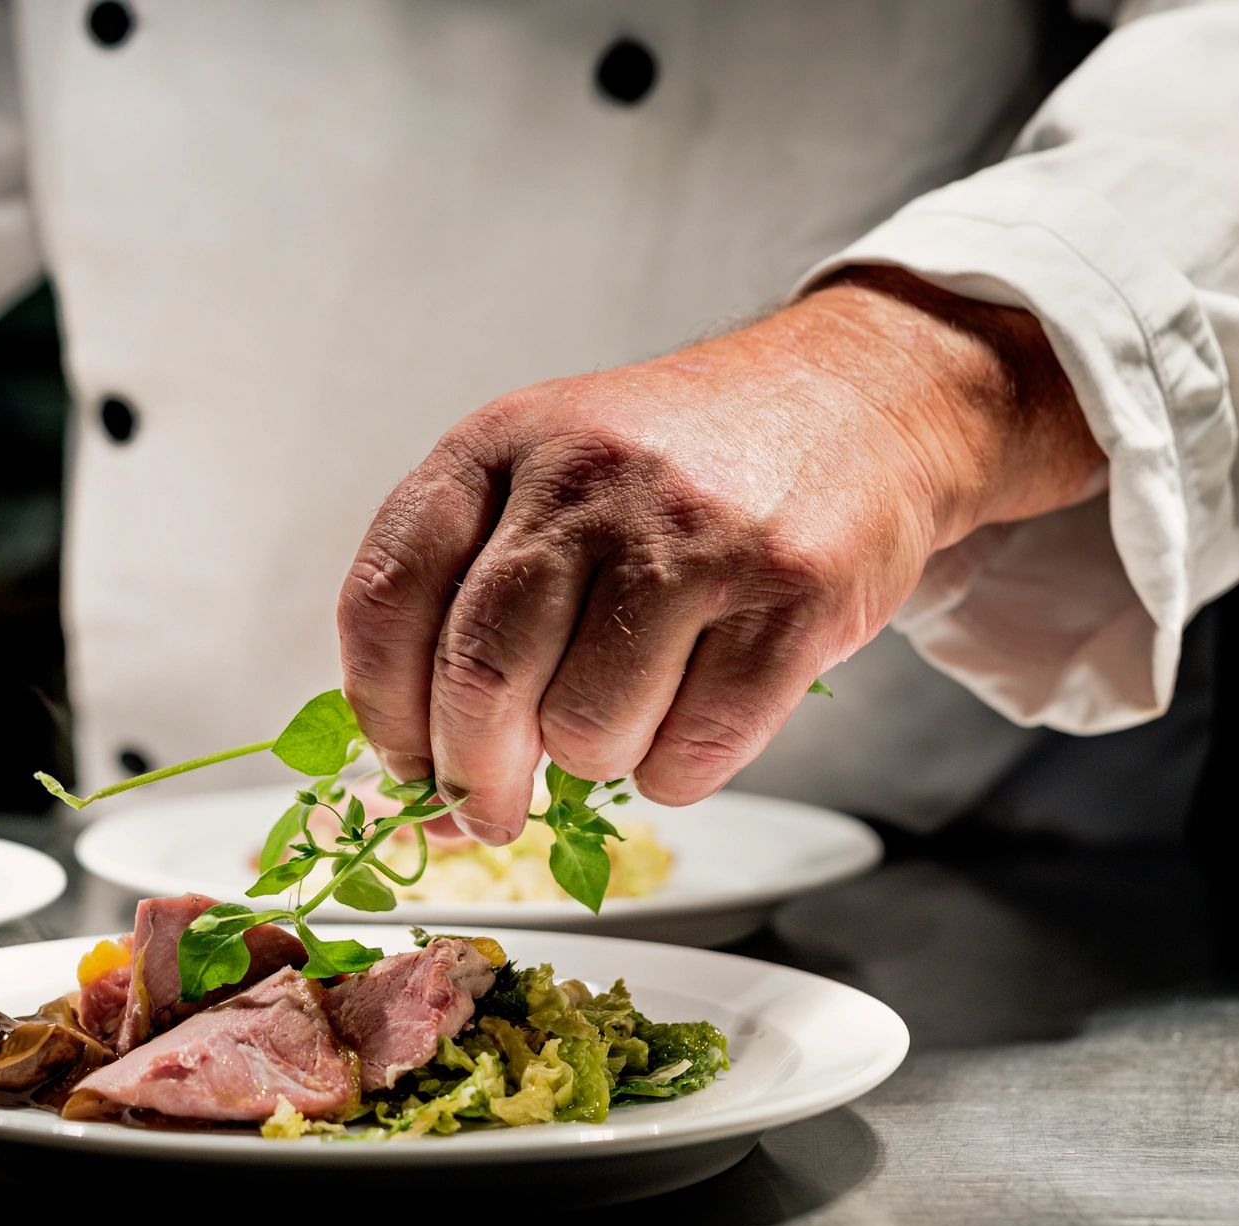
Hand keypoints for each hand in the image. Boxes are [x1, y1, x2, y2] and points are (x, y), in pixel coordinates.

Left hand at [338, 268, 1101, 842]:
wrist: (854, 402)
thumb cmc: (678, 469)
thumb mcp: (549, 478)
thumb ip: (467, 597)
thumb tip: (406, 782)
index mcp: (500, 444)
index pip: (387, 598)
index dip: (384, 712)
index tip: (406, 765)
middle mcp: (588, 477)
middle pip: (480, 679)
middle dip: (473, 776)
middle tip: (489, 809)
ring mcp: (692, 537)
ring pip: (586, 733)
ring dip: (595, 761)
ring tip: (629, 709)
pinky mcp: (788, 598)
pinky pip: (690, 754)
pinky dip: (677, 772)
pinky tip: (695, 713)